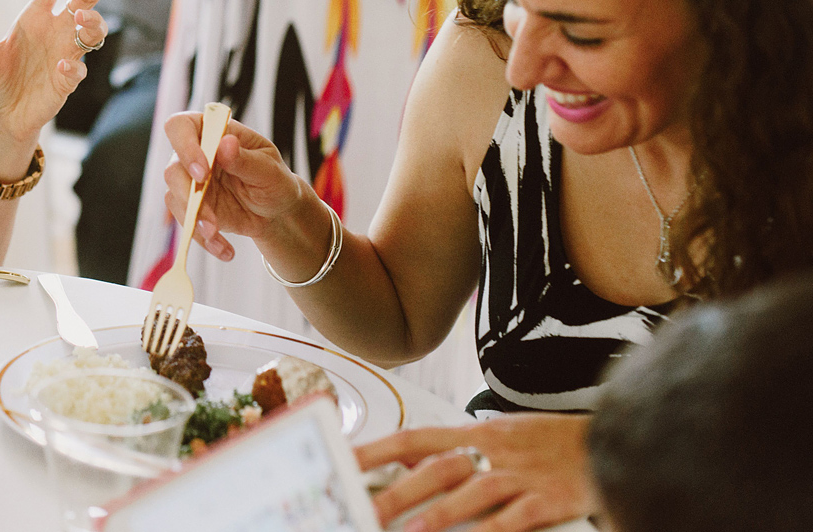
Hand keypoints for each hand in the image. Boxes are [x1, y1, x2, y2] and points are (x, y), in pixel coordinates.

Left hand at [0, 0, 104, 168]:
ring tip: (81, 18)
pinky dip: (73, 67)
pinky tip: (62, 66)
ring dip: (93, 23)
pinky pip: (78, 71)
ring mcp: (64, 55)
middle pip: (83, 4)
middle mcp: (55, 33)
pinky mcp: (66, 82)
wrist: (3, 114)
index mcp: (35, 19)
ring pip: (93, 33)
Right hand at [162, 112, 312, 260]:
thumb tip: (225, 144)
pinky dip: (203, 239)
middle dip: (188, 194)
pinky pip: (186, 222)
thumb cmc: (274, 180)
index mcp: (213, 133)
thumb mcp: (269, 169)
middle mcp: (195, 154)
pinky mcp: (191, 206)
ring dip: (195, 220)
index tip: (202, 170)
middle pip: (172, 169)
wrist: (275, 211)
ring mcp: (190, 181)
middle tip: (209, 215)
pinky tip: (223, 248)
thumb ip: (246, 159)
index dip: (184, 146)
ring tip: (217, 235)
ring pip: (174, 198)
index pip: (181, 127)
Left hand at [355, 415, 595, 531]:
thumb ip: (453, 447)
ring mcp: (519, 475)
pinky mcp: (547, 499)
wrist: (608, 439)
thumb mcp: (496, 433)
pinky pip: (514, 518)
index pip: (413, 439)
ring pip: (470, 492)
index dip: (376, 450)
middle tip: (364, 511)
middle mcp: (491, 451)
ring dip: (437, 515)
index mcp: (473, 433)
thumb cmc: (545, 441)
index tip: (343, 462)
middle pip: (435, 469)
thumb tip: (406, 458)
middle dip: (396, 491)